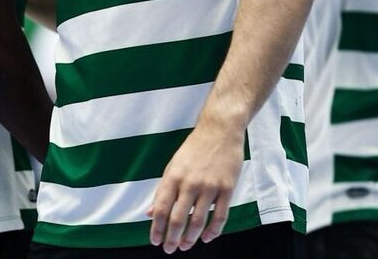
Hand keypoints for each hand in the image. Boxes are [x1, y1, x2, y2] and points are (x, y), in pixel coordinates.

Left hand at [147, 124, 242, 252]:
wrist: (220, 131)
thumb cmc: (194, 149)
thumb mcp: (173, 166)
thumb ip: (162, 190)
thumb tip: (150, 213)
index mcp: (173, 177)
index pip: (161, 209)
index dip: (156, 228)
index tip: (155, 241)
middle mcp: (190, 183)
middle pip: (178, 219)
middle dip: (172, 238)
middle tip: (169, 249)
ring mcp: (210, 186)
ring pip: (198, 220)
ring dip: (190, 238)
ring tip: (185, 246)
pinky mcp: (227, 188)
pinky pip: (220, 216)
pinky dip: (213, 230)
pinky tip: (206, 238)